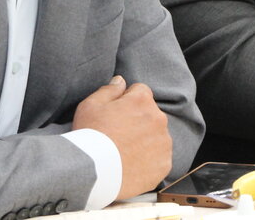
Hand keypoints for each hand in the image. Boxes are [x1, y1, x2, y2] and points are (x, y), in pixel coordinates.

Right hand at [72, 76, 171, 199]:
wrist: (94, 174)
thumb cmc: (90, 136)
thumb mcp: (90, 105)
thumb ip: (109, 90)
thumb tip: (121, 81)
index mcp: (142, 100)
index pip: (140, 91)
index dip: (126, 101)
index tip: (116, 115)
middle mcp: (158, 118)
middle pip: (150, 113)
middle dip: (138, 119)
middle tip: (119, 135)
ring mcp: (163, 142)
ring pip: (157, 135)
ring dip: (146, 139)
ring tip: (125, 151)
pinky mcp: (164, 163)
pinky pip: (160, 157)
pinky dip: (150, 160)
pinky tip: (133, 164)